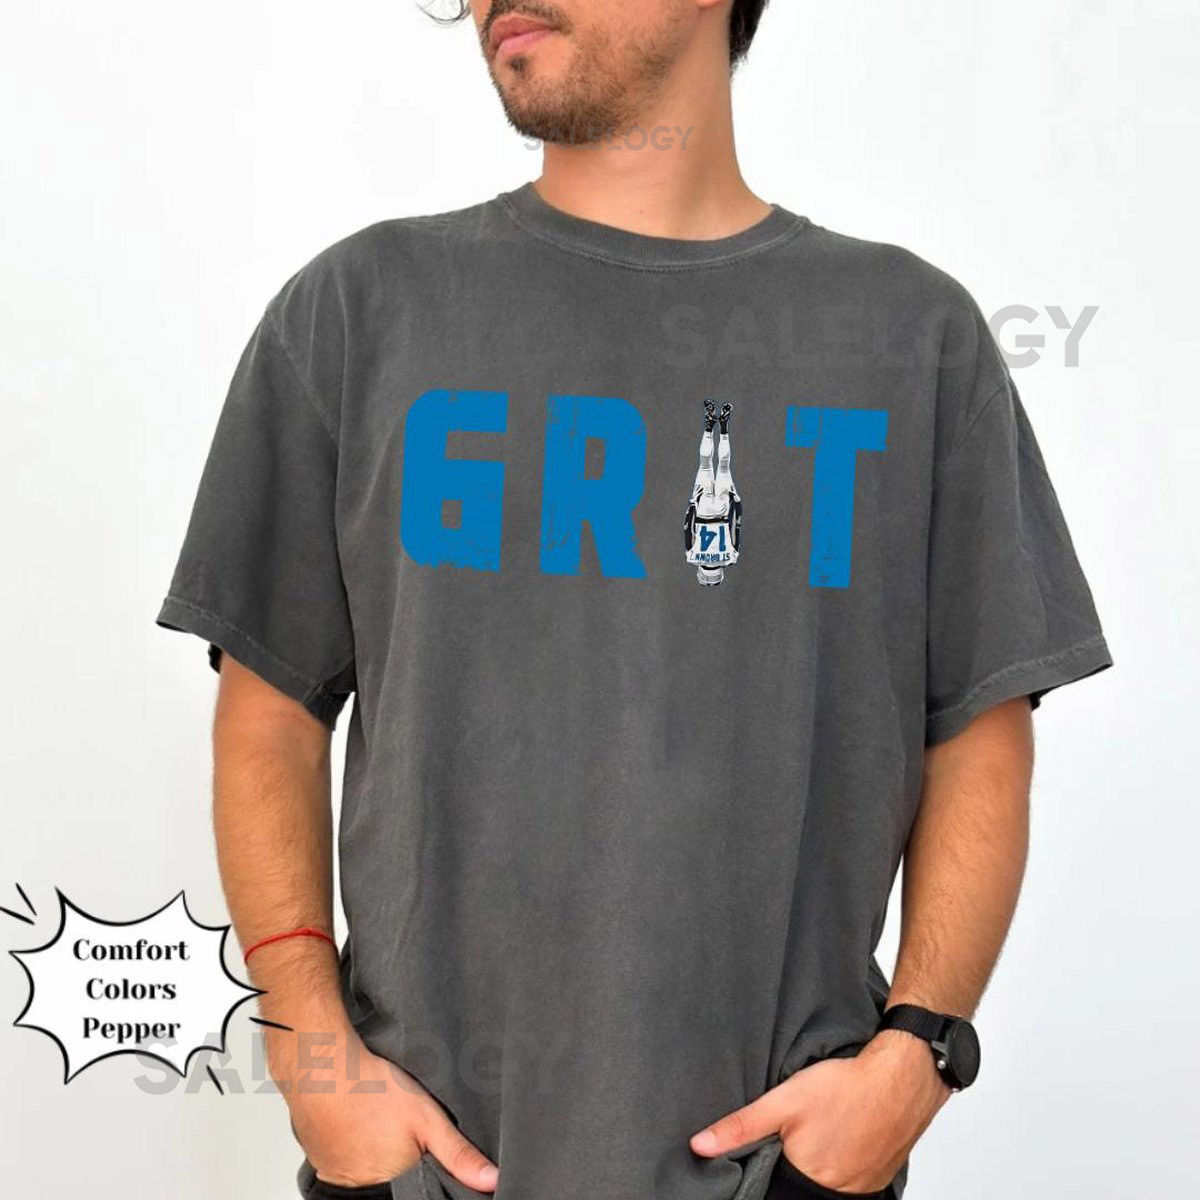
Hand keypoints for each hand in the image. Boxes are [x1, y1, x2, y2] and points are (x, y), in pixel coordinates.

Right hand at [265, 1014, 498, 1191]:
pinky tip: (362, 1118)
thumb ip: (459, 1154)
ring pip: (369, 1167)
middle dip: (403, 1159)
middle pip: (393, 1179)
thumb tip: (492, 1181)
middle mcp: (361, 1188)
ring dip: (377, 1151)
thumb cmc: (373, 1092)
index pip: (418, 1188)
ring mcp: (337, 1173)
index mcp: (392, 1187)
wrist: (321, 1068)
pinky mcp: (320, 1158)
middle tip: (402, 1129)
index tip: (423, 1146)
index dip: (426, 1169)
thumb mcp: (429, 1120)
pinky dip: (355, 1142)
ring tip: (382, 1122)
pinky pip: (345, 1158)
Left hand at [690, 1032, 949, 1193]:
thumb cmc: (845, 1086)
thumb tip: (700, 1146)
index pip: (775, 1189)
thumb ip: (741, 1126)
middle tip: (793, 1140)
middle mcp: (837, 1191)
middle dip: (790, 1170)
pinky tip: (840, 1139)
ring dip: (818, 1167)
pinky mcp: (880, 1175)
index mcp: (808, 1179)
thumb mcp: (783, 1101)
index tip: (768, 1157)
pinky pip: (852, 1179)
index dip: (766, 1175)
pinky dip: (842, 1164)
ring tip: (817, 1137)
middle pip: (801, 1188)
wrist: (901, 1076)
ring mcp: (863, 1186)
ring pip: (827, 1184)